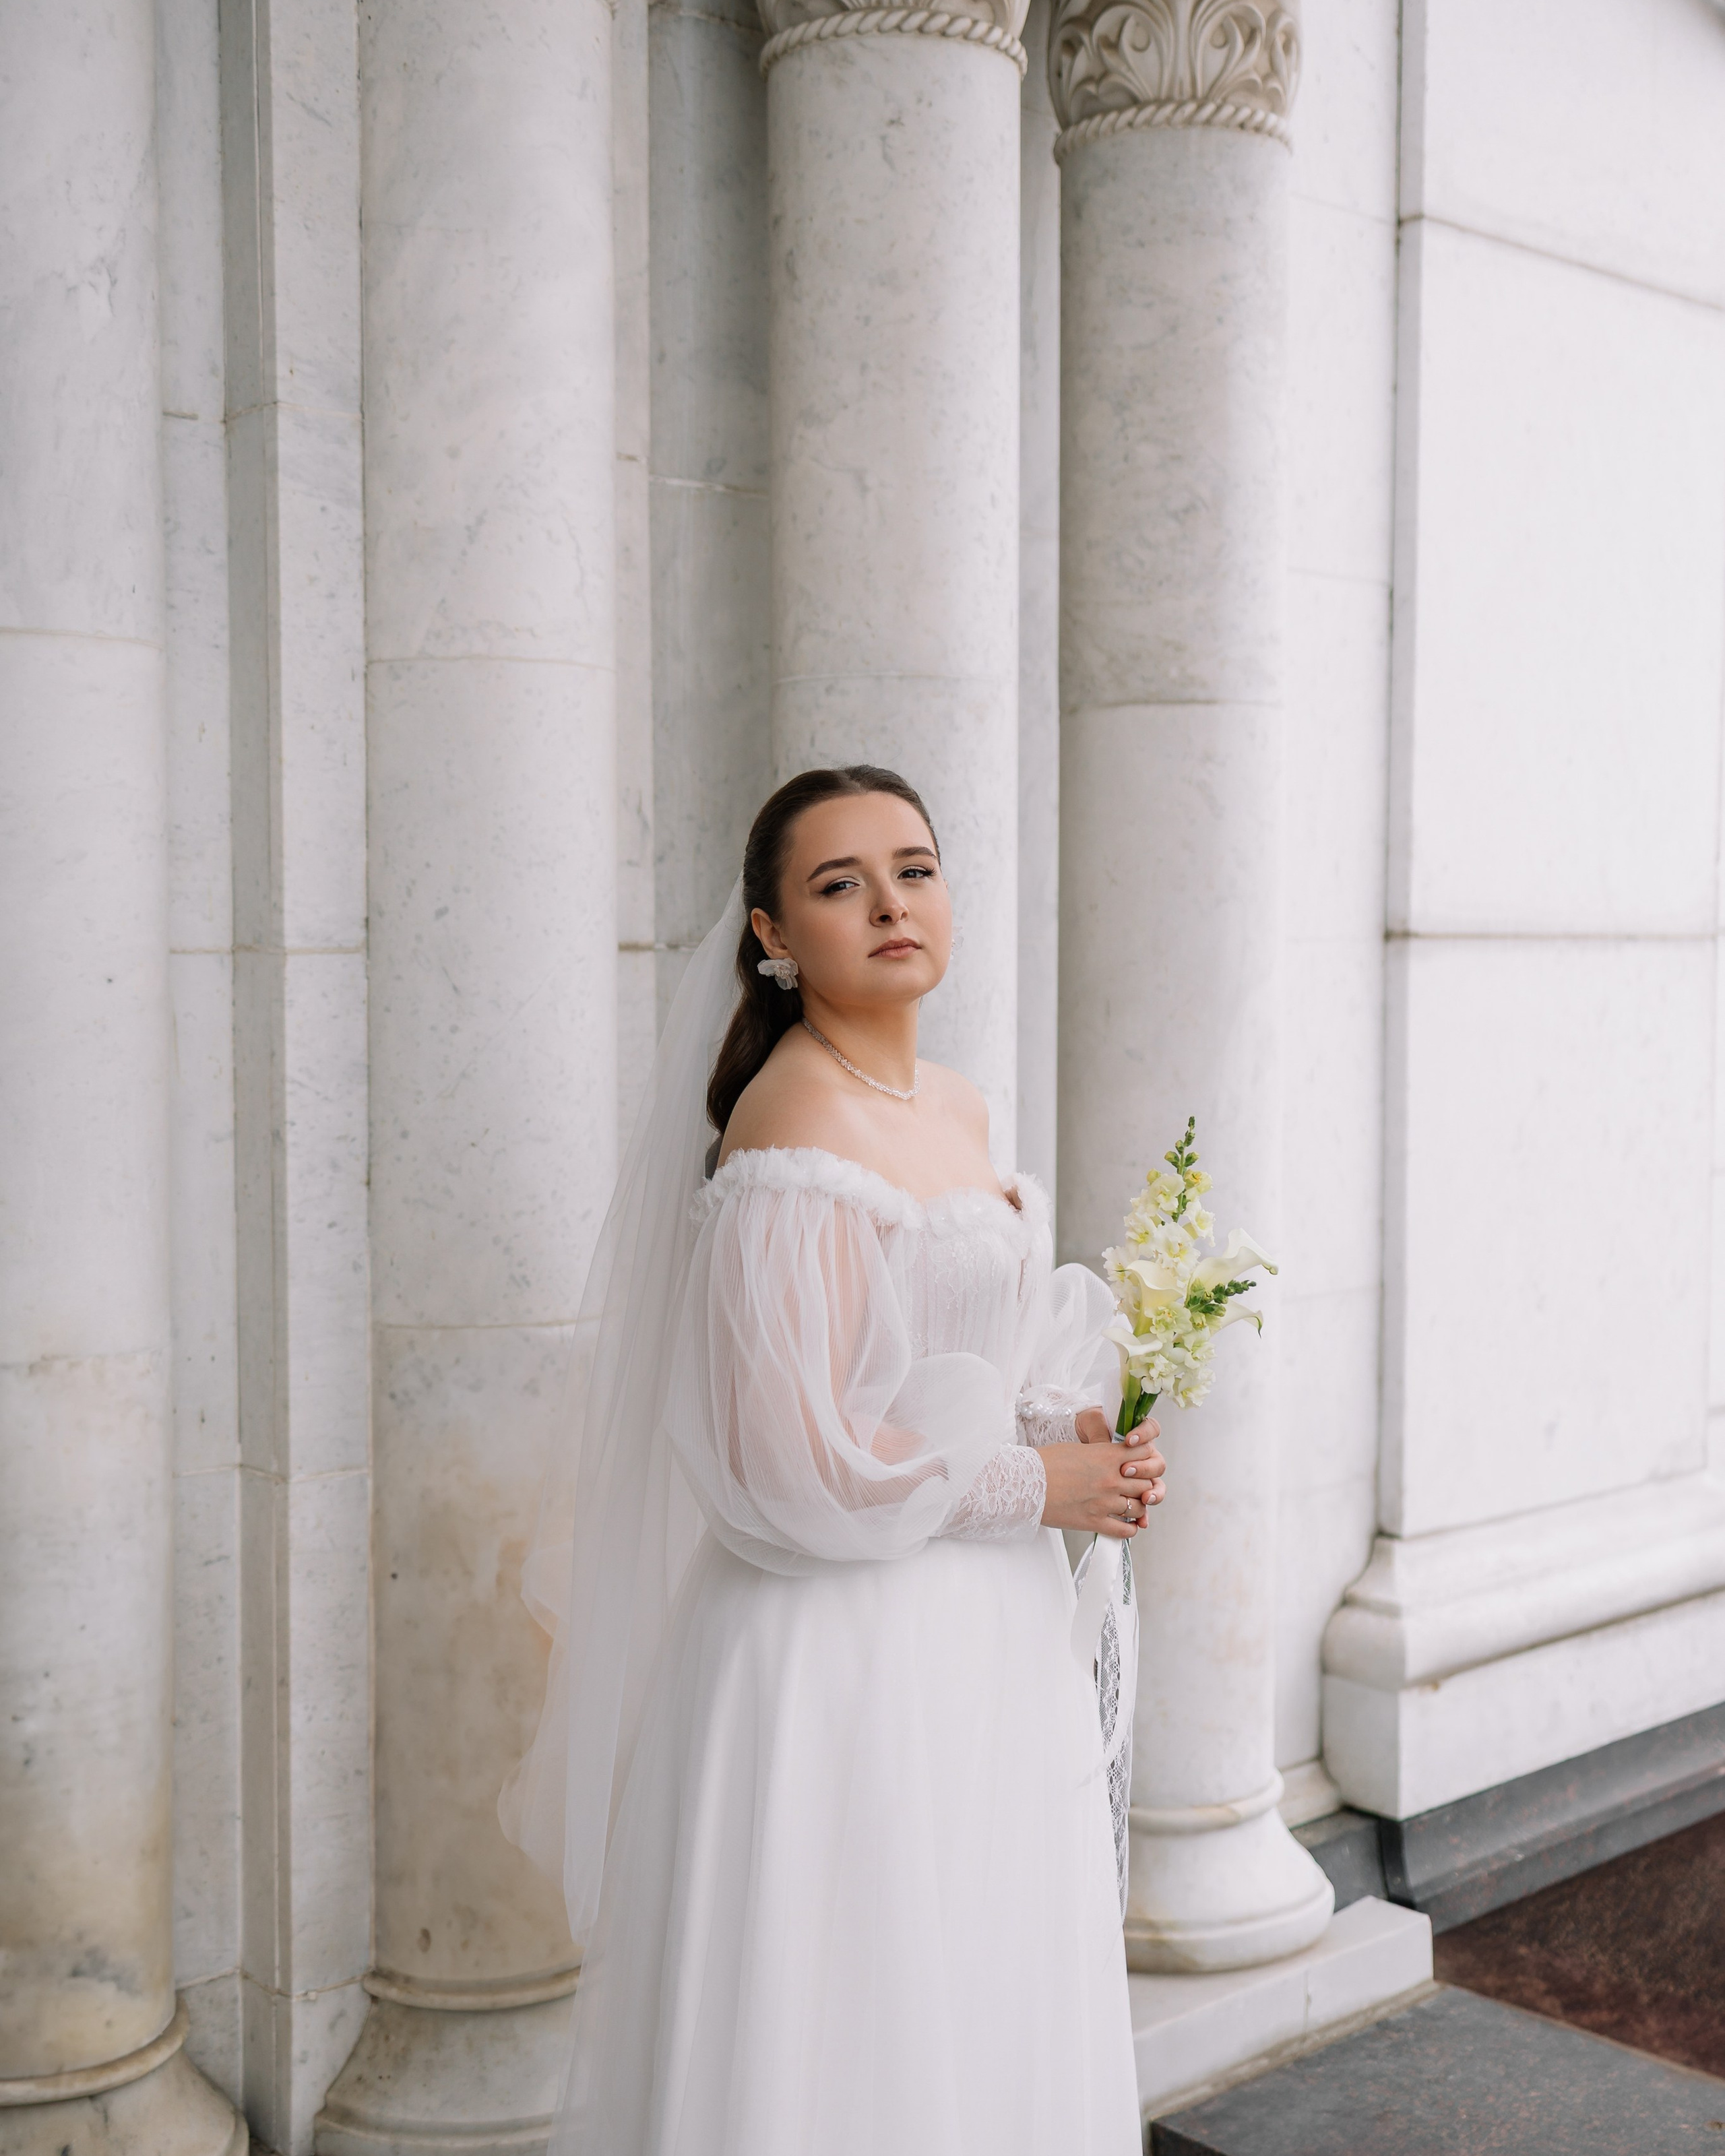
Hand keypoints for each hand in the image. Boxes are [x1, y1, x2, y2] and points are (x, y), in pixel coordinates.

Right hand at [1040, 1424, 1165, 1539]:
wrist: (1026, 1483)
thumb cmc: (1047, 1462)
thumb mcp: (1079, 1449)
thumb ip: (1103, 1454)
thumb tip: (1116, 1460)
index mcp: (1107, 1456)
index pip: (1146, 1453)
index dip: (1146, 1458)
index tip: (1140, 1463)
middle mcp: (1111, 1479)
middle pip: (1146, 1483)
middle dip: (1143, 1484)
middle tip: (1135, 1487)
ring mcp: (1104, 1502)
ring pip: (1139, 1507)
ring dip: (1137, 1507)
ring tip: (1129, 1506)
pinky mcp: (1095, 1522)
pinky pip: (1125, 1530)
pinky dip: (1130, 1528)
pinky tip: (1125, 1524)